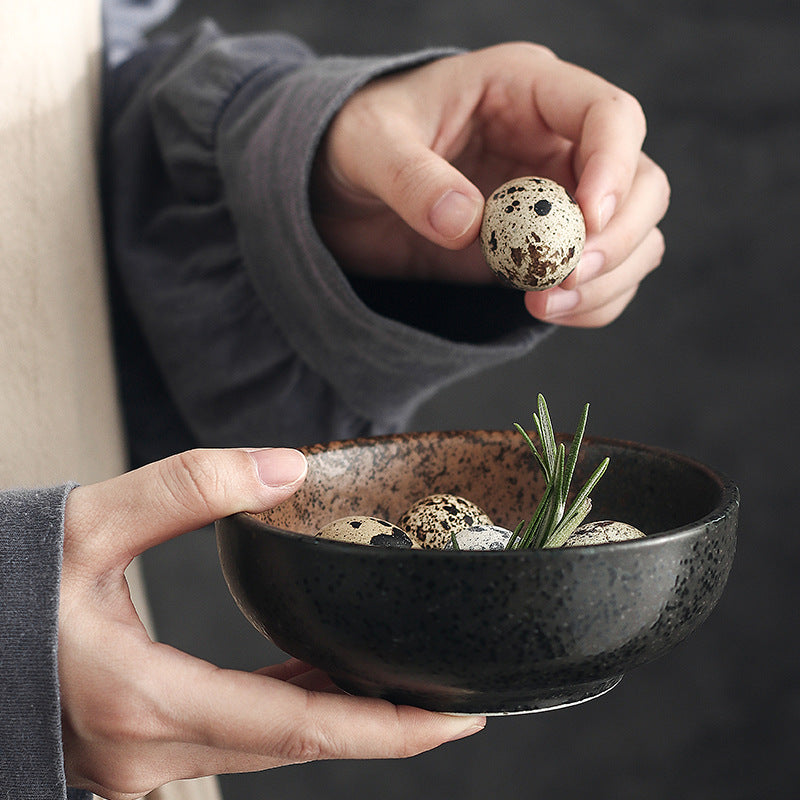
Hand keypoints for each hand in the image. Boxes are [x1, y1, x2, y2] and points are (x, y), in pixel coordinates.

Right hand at [59, 448, 483, 798]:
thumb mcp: (88, 524)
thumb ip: (189, 489)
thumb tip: (287, 469)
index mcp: (148, 701)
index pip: (299, 728)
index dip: (388, 729)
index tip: (458, 719)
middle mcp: (151, 751)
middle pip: (298, 747)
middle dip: (383, 727)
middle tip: (454, 699)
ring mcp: (142, 760)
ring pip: (268, 746)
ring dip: (338, 718)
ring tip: (401, 682)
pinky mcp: (136, 746)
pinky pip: (236, 735)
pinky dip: (287, 709)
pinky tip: (316, 675)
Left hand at [311, 42, 669, 326]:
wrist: (342, 192)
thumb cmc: (358, 142)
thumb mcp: (368, 144)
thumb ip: (410, 177)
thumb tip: (466, 223)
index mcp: (525, 90)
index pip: (609, 114)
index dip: (613, 166)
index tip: (587, 220)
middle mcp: (556, 143)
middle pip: (642, 181)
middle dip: (619, 235)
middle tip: (565, 275)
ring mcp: (557, 200)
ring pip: (635, 235)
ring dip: (610, 276)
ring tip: (546, 305)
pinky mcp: (543, 249)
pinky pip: (600, 277)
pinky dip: (592, 302)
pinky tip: (550, 312)